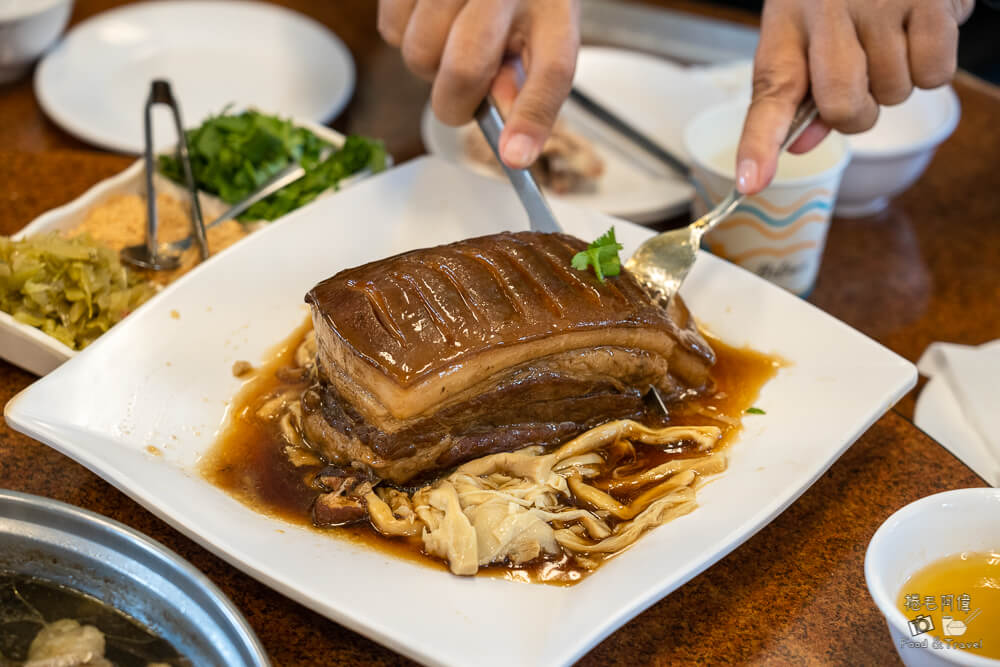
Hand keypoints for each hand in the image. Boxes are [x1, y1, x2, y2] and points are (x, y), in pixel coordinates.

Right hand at [378, 0, 579, 168]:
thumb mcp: (543, 31)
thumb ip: (529, 85)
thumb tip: (509, 139)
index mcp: (552, 8)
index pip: (551, 70)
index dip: (531, 118)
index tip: (515, 156)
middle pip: (464, 68)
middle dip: (456, 101)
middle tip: (463, 92)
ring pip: (419, 53)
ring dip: (429, 65)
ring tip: (449, 39)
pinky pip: (391, 29)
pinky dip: (403, 35)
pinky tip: (429, 18)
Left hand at [736, 0, 973, 193]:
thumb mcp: (807, 36)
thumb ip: (802, 94)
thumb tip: (800, 145)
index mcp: (787, 26)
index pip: (770, 95)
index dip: (758, 144)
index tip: (750, 182)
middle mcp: (826, 12)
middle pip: (843, 108)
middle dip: (856, 113)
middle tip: (861, 77)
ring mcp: (879, 4)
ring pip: (893, 94)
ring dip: (897, 81)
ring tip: (891, 36)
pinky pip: (934, 74)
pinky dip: (932, 66)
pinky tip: (920, 28)